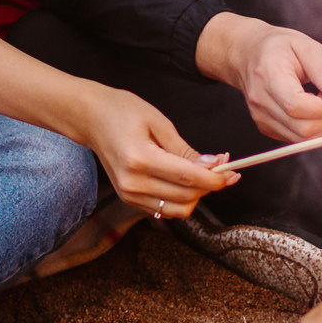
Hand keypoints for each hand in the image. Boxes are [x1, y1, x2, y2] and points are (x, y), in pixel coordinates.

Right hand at [72, 85, 236, 217]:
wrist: (90, 119)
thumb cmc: (122, 112)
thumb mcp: (159, 122)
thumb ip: (185, 150)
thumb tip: (212, 166)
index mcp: (141, 160)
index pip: (189, 179)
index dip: (216, 179)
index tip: (231, 171)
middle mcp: (133, 183)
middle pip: (187, 198)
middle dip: (210, 185)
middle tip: (222, 166)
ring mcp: (129, 195)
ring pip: (178, 210)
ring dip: (197, 196)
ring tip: (205, 174)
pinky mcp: (129, 199)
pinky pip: (165, 210)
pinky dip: (181, 198)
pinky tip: (187, 180)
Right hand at [196, 12, 321, 143]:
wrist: (246, 54)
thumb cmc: (278, 47)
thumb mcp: (305, 46)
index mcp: (269, 76)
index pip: (297, 106)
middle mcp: (261, 101)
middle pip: (301, 128)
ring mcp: (260, 117)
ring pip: (300, 137)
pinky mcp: (265, 127)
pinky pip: (295, 137)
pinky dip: (311, 127)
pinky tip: (312, 108)